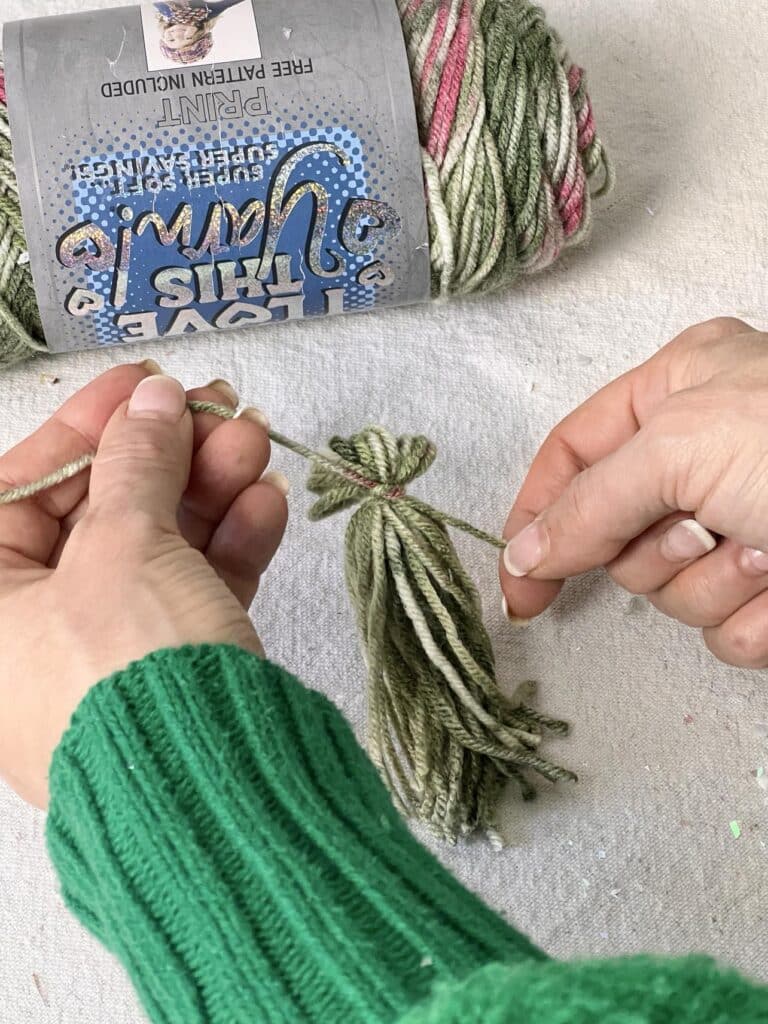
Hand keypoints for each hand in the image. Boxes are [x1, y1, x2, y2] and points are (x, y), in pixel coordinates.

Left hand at [0, 363, 287, 807]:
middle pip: (102, 515)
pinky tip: (266, 504)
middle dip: (168, 458)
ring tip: (257, 443)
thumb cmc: (128, 670)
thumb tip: (151, 402)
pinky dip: (230, 547)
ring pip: (158, 549)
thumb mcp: (124, 548)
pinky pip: (194, 592)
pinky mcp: (173, 668)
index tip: (144, 383)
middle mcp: (35, 632)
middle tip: (222, 409)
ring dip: (210, 492)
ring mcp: (110, 652)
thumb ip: (136, 464)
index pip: (25, 490)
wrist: (216, 800)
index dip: (87, 428)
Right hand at [500, 317, 767, 668]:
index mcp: (679, 388)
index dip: (536, 518)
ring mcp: (739, 520)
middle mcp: (704, 452)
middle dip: (659, 547)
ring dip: (715, 582)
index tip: (517, 586)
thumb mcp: (682, 448)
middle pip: (617, 534)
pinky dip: (756, 618)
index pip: (572, 454)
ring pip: (669, 592)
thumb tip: (525, 555)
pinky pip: (723, 630)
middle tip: (706, 526)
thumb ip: (588, 503)